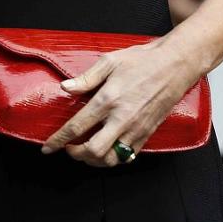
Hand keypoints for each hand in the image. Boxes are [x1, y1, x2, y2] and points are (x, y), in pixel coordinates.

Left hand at [40, 38, 201, 167]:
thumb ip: (86, 78)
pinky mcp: (148, 134)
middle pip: (94, 151)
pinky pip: (128, 156)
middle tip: (68, 149)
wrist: (175, 66)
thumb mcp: (109, 62)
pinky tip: (106, 150)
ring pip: (112, 159)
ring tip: (85, 152)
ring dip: (95, 161)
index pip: (77, 127)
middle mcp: (122, 119)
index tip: (48, 148)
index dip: (59, 140)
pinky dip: (114, 159)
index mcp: (108, 100)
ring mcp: (136, 129)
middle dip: (76, 154)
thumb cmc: (142, 61)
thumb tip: (65, 88)